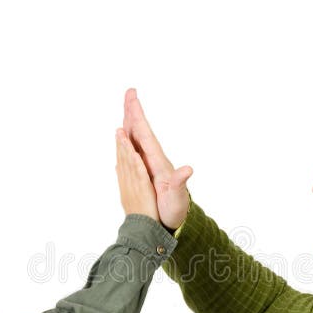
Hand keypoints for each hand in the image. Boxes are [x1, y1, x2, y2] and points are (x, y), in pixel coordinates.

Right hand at [123, 88, 192, 229]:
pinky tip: (124, 134)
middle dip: (135, 112)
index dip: (139, 119)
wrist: (177, 220)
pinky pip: (134, 150)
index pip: (147, 136)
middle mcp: (154, 160)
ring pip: (137, 138)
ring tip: (126, 105)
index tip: (133, 101)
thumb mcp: (178, 198)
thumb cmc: (176, 210)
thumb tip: (188, 169)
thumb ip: (179, 183)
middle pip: (142, 131)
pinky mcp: (146, 170)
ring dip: (131, 122)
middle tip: (129, 92)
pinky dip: (128, 139)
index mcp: (158, 163)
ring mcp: (149, 164)